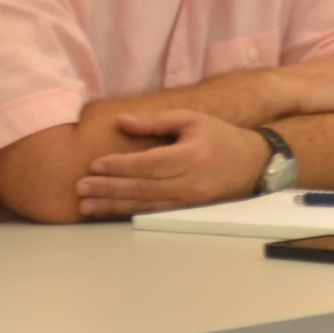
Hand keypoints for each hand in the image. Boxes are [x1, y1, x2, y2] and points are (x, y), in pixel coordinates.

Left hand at [76, 109, 267, 217]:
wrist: (253, 163)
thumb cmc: (219, 137)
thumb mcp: (191, 119)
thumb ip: (155, 121)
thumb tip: (121, 121)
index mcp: (191, 155)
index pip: (148, 164)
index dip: (120, 166)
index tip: (94, 166)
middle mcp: (190, 181)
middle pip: (142, 187)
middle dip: (108, 189)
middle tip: (80, 189)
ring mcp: (189, 200)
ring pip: (145, 205)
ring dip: (113, 206)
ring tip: (87, 206)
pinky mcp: (188, 211)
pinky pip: (154, 213)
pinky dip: (131, 213)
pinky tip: (112, 212)